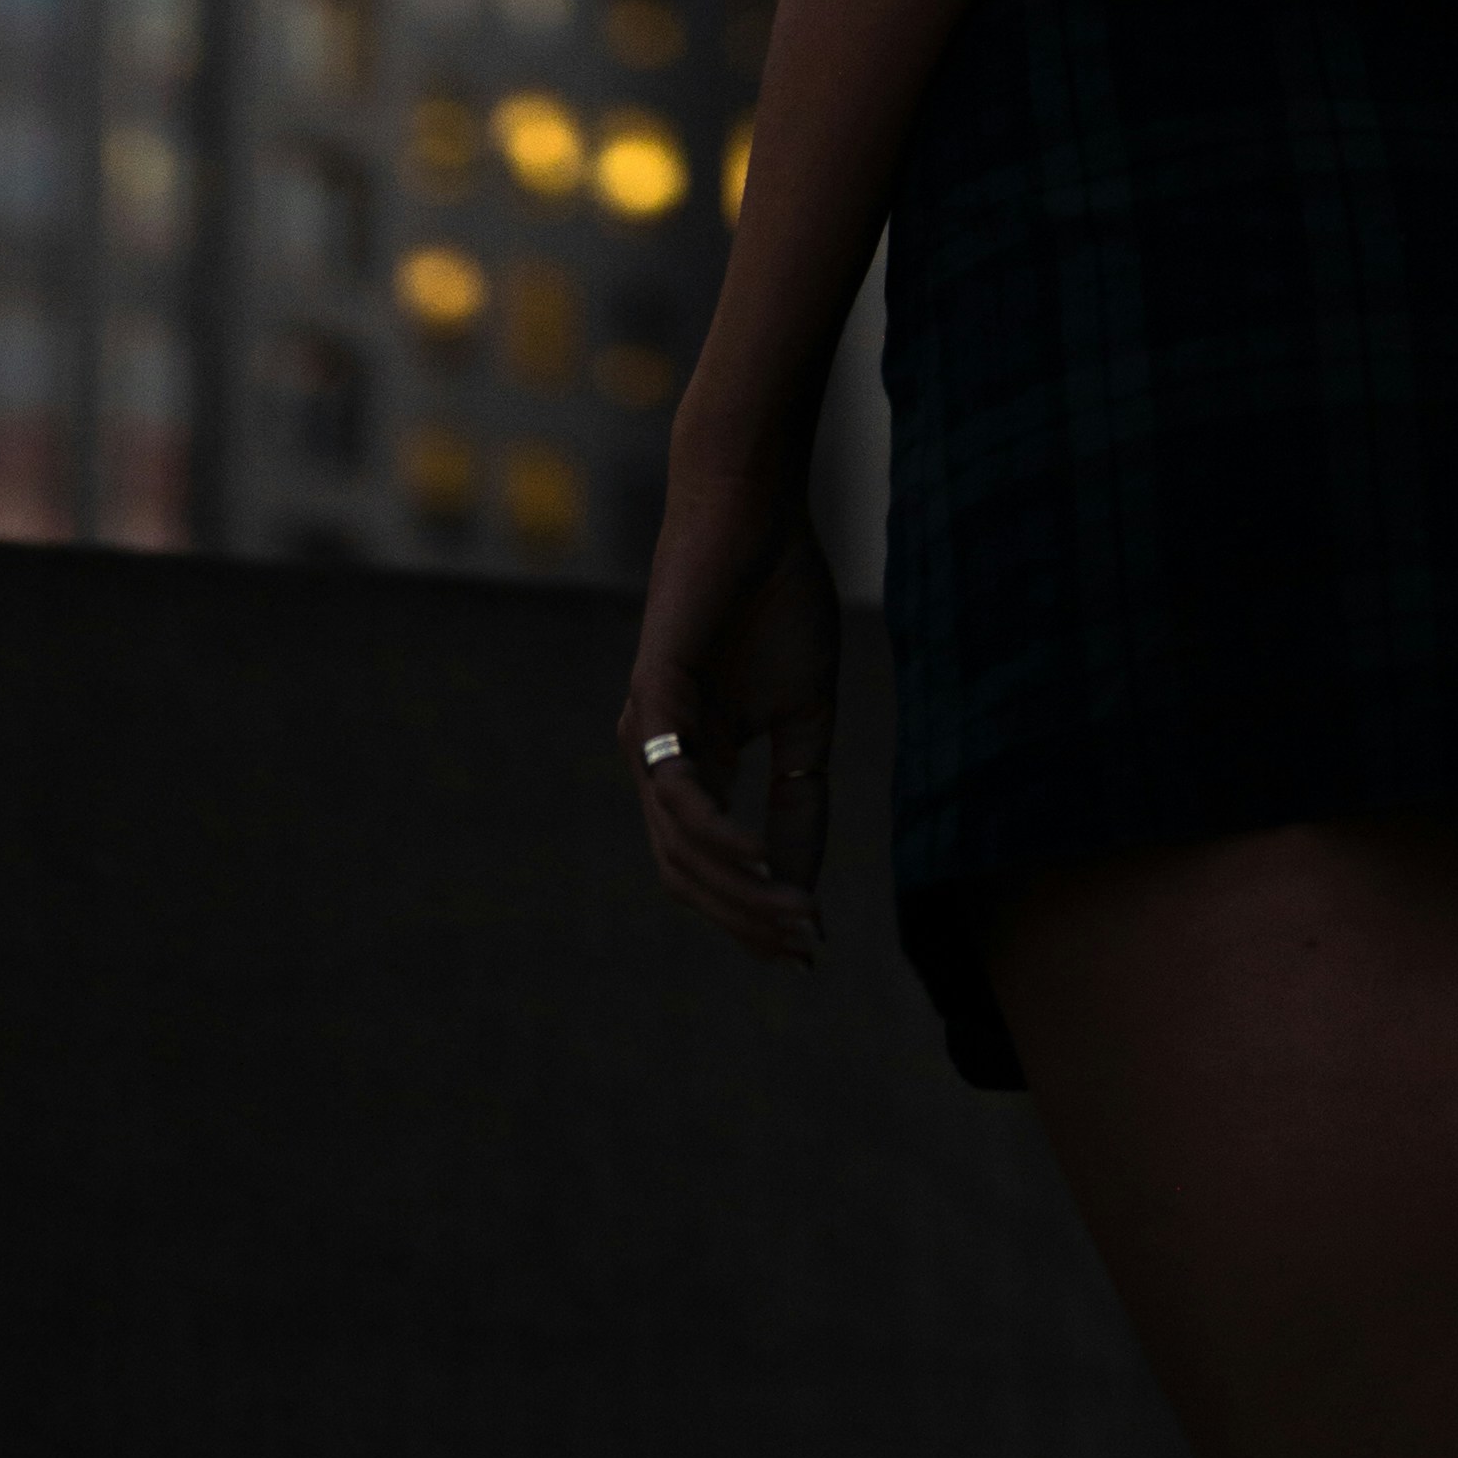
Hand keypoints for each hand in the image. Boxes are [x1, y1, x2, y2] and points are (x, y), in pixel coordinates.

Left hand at [624, 471, 839, 963]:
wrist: (758, 509)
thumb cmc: (781, 597)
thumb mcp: (807, 714)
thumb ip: (802, 793)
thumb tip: (802, 881)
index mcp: (691, 760)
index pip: (708, 864)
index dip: (753, 913)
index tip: (809, 947)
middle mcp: (657, 757)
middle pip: (688, 873)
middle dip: (745, 920)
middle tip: (804, 948)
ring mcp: (649, 730)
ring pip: (678, 846)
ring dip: (737, 892)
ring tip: (793, 916)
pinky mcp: (653, 698)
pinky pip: (675, 790)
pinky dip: (716, 835)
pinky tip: (757, 864)